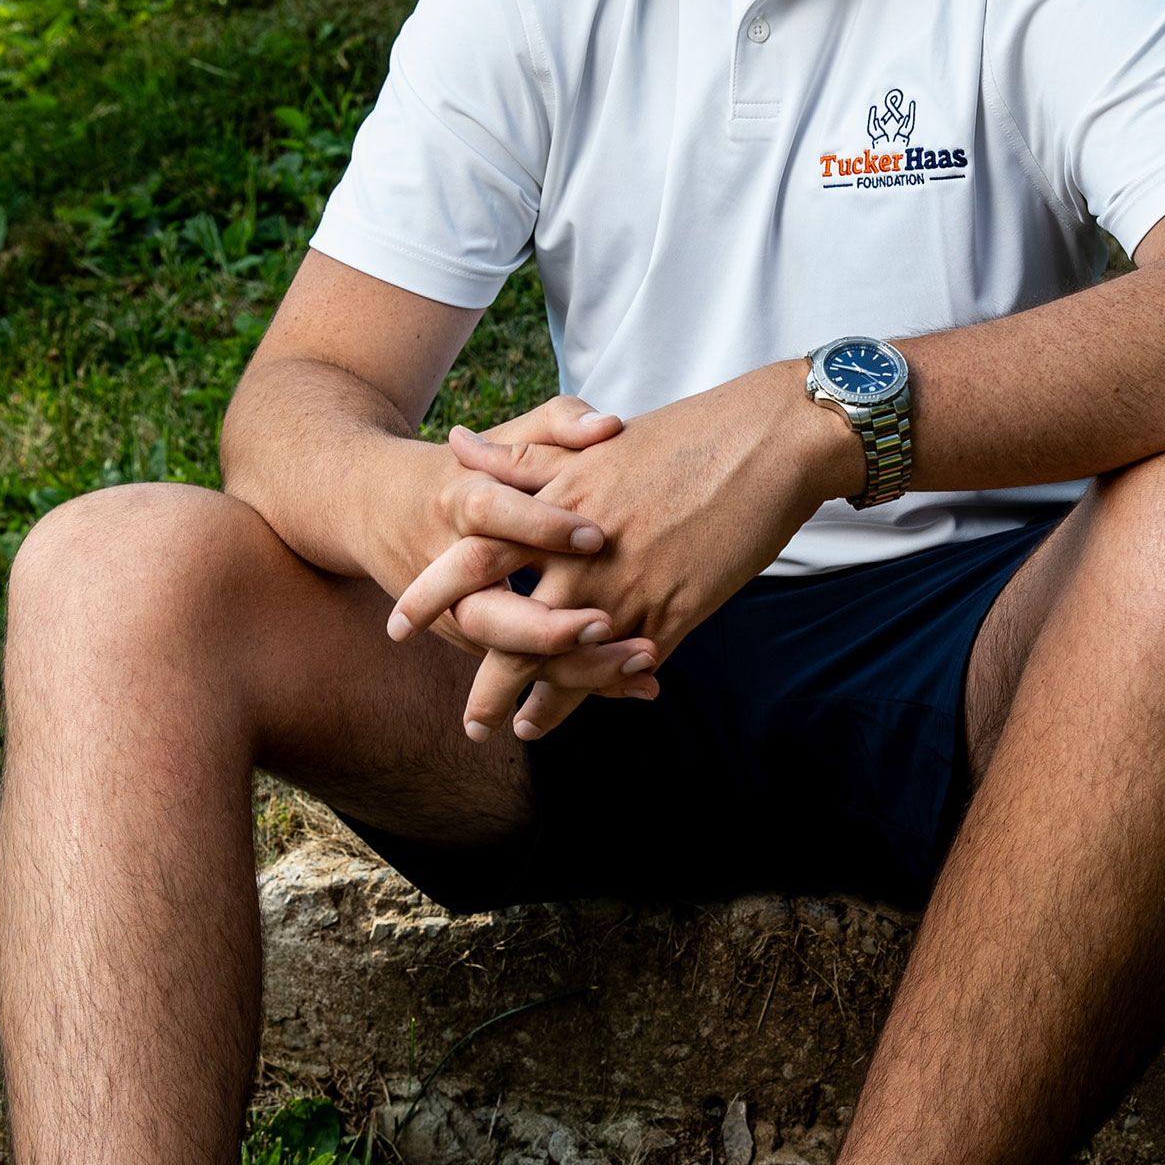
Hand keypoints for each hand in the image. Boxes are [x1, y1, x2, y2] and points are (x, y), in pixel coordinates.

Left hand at [399, 363, 858, 740]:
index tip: (398, 626)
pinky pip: (621, 669)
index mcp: (555, 503)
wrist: (766, 443)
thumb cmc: (680, 436)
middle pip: (509, 629)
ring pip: (564, 663)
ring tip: (514, 728)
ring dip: (535, 703)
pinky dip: (596, 696)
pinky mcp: (672, 611)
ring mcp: (626, 586)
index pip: (472, 556)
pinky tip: (579, 712)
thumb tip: (457, 444)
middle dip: (483, 682)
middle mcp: (580, 552)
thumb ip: (522, 457)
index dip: (432, 594)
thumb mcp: (590, 443)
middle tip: (466, 719)